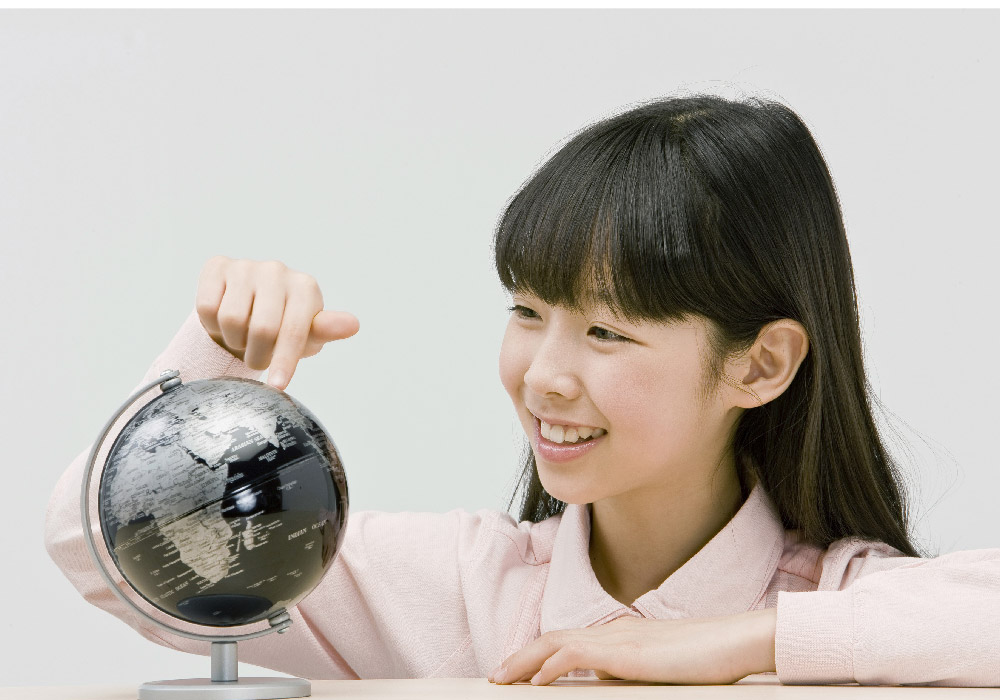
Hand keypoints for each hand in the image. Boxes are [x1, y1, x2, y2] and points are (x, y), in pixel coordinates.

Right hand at [195, 256, 359, 389]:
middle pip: (262, 329)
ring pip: (231, 319)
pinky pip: (207, 308)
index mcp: (305, 286)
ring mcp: (246, 266)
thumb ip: (325, 331)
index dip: (284, 361)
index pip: (295, 330)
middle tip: (257, 357)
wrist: (249, 308)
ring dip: (234, 340)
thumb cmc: (284, 326)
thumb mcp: (307, 334)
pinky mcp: (217, 266)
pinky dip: (213, 326)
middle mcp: (277, 270)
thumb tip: (352, 325)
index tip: (277, 385)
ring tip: (243, 337)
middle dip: (257, 355)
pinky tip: (224, 322)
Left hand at [488, 608, 776, 685]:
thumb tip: (601, 679)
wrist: (737, 640)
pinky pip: (578, 653)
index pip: (567, 641)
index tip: (515, 672)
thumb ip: (628, 670)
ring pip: (557, 642)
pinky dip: (552, 664)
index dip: (537, 654)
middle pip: (554, 638)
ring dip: (524, 660)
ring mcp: (620, 639)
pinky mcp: (629, 652)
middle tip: (495, 676)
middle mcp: (614, 632)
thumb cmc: (707, 658)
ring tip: (502, 677)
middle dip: (520, 657)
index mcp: (620, 636)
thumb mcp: (658, 667)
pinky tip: (536, 680)